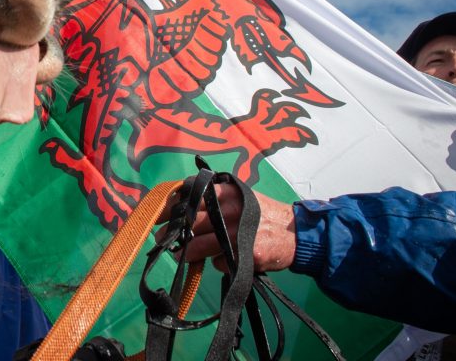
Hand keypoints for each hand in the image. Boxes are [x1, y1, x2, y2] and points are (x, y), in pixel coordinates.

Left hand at [159, 185, 297, 273]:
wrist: (297, 233)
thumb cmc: (263, 213)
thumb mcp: (241, 197)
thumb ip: (215, 198)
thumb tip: (180, 203)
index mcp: (227, 194)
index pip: (191, 195)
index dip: (171, 205)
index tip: (157, 213)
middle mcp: (229, 212)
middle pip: (190, 222)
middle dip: (171, 231)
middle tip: (161, 238)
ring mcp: (236, 234)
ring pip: (199, 245)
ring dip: (186, 252)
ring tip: (180, 254)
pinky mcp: (244, 255)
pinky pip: (219, 262)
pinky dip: (217, 262)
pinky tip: (223, 259)